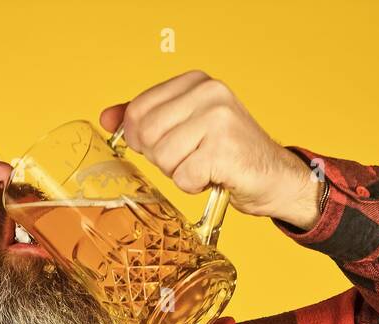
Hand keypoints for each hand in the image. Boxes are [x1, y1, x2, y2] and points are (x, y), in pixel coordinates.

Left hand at [100, 70, 323, 230]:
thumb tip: (106, 118)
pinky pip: (183, 177)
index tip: (164, 145)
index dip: (141, 137)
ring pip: (163, 157)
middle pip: (147, 134)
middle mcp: (209, 93)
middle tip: (188, 158)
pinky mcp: (225, 149)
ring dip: (178, 173)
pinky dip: (193, 186)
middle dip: (161, 157)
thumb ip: (146, 118)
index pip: (138, 109)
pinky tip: (213, 176)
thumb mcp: (184, 126)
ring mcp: (219, 119)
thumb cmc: (226, 154)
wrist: (272, 176)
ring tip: (202, 166)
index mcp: (195, 82)